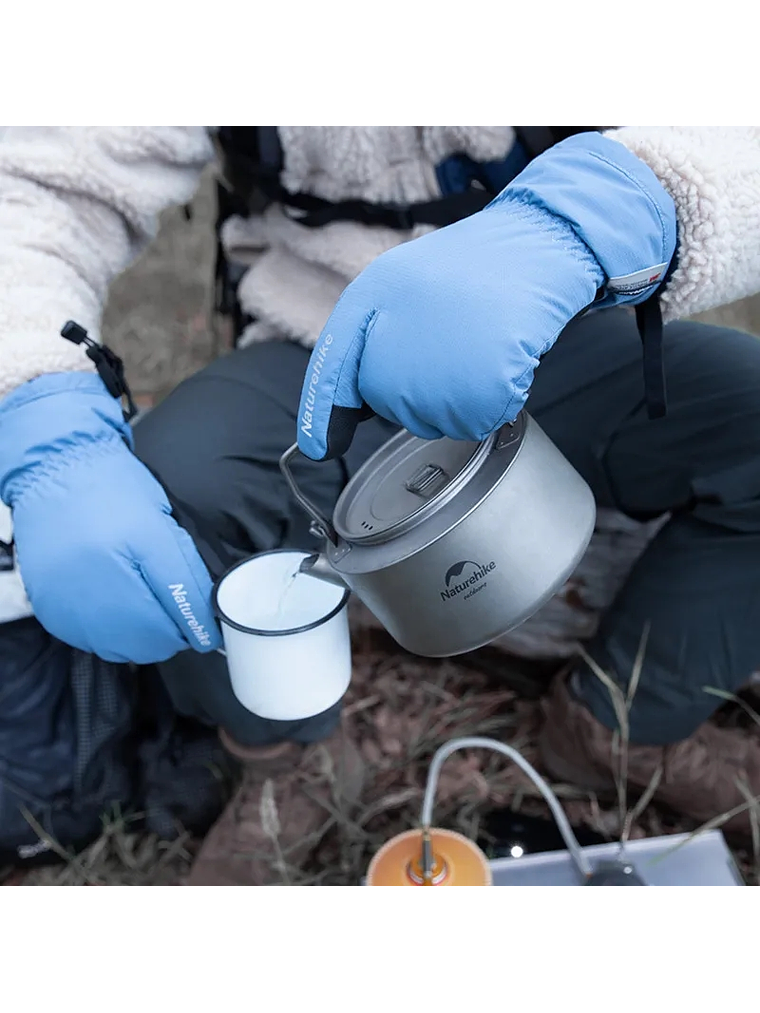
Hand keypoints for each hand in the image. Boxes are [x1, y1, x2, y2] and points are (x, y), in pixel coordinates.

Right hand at [0, 373, 221, 663]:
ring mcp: (71, 602)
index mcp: (138, 549)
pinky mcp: (53, 612)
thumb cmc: (116, 493)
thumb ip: (187, 572)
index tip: (209, 630)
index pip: (181, 605)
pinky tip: (116, 610)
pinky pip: (94, 643)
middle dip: (173, 633)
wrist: (55, 475)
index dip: (201, 623)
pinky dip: (112, 636)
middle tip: (176, 615)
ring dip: (144, 639)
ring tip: (146, 611)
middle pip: (153, 639)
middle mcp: (101, 582)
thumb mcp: (163, 523)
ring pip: (125, 649)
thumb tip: (204, 617)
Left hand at [297, 132, 676, 460]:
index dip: (323, 415)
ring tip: (477, 347)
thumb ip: (365, 340)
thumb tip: (349, 414)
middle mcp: (392, 340)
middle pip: (392, 408)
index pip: (334, 372)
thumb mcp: (397, 285)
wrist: (535, 245)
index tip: (318, 449)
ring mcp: (435, 368)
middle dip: (419, 392)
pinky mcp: (480, 386)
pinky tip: (501, 360)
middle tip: (452, 344)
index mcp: (367, 302)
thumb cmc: (470, 268)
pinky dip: (494, 401)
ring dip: (459, 398)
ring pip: (434, 420)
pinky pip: (476, 421)